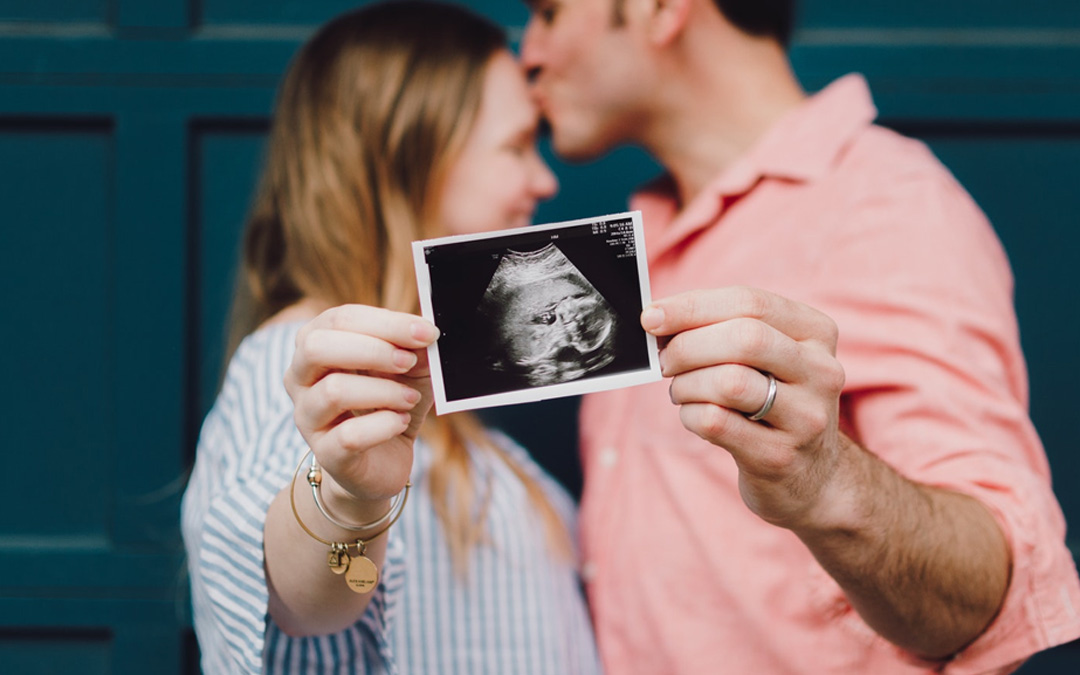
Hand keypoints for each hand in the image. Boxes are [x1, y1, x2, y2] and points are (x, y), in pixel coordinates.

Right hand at [284, 305, 439, 517]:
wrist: (383, 461)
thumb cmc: (390, 403)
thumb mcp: (409, 369)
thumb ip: (414, 347)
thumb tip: (425, 331)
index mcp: (316, 344)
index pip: (340, 319)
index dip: (386, 322)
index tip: (426, 332)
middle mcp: (300, 378)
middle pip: (317, 347)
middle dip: (373, 350)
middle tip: (408, 361)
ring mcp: (307, 417)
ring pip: (333, 391)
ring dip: (383, 391)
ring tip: (410, 399)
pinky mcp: (325, 453)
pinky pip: (349, 436)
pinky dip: (384, 425)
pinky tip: (400, 422)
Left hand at [643, 286, 848, 529]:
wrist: (811, 477)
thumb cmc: (773, 402)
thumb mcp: (767, 359)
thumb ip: (723, 329)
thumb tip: (659, 318)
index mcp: (817, 333)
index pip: (750, 302)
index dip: (692, 306)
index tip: (653, 316)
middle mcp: (821, 372)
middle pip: (744, 339)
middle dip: (688, 346)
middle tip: (664, 361)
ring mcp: (806, 418)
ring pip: (729, 382)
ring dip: (687, 384)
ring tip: (681, 391)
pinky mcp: (780, 456)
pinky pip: (717, 422)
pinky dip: (690, 414)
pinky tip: (693, 415)